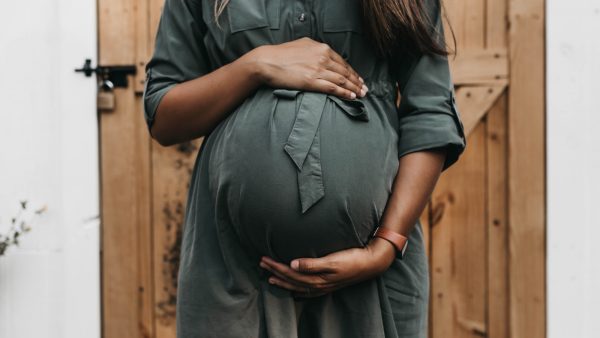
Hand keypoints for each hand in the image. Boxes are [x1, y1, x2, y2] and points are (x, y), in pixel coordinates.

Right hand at [249, 37, 367, 99]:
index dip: (352, 71)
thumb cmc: (280, 55)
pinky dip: (344, 93)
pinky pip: (333, 88)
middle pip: (345, 71)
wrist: (266, 62)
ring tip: (361, 94)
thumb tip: (322, 54)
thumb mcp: (301, 45)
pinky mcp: (312, 81)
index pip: (342, 61)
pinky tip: (351, 97)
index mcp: (321, 48)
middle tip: (365, 89)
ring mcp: (318, 69)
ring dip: (354, 88)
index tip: (358, 78)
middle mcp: (322, 57)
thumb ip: (314, 49)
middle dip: (357, 81)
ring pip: (342, 80)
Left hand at [259, 237, 395, 297]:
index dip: (276, 267)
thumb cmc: (352, 258)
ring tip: (271, 277)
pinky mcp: (330, 284)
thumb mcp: (332, 260)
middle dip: (275, 272)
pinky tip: (295, 291)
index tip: (264, 259)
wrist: (371, 263)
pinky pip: (308, 291)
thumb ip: (312, 264)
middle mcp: (319, 285)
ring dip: (284, 281)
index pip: (291, 274)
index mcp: (317, 278)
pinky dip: (298, 290)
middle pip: (292, 280)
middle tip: (261, 264)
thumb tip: (292, 264)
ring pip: (298, 286)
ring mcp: (324, 286)